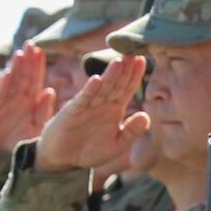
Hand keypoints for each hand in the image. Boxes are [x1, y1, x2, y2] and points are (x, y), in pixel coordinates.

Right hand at [0, 46, 57, 151]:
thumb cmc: (19, 139)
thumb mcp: (36, 127)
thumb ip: (44, 111)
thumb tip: (50, 91)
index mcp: (29, 100)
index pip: (34, 78)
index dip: (37, 65)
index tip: (41, 51)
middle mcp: (17, 97)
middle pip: (23, 75)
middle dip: (27, 60)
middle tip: (31, 44)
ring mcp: (5, 101)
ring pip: (11, 81)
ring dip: (15, 68)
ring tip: (20, 54)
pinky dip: (3, 85)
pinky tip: (6, 74)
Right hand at [35, 55, 148, 173]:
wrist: (63, 159)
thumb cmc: (90, 150)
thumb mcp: (117, 145)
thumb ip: (131, 132)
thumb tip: (147, 116)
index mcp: (114, 108)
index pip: (127, 88)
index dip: (135, 75)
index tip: (142, 60)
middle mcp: (102, 103)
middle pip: (115, 83)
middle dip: (124, 68)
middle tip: (133, 51)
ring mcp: (87, 106)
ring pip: (101, 88)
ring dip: (110, 76)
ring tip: (119, 62)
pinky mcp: (73, 112)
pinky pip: (83, 100)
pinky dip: (90, 90)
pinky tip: (97, 80)